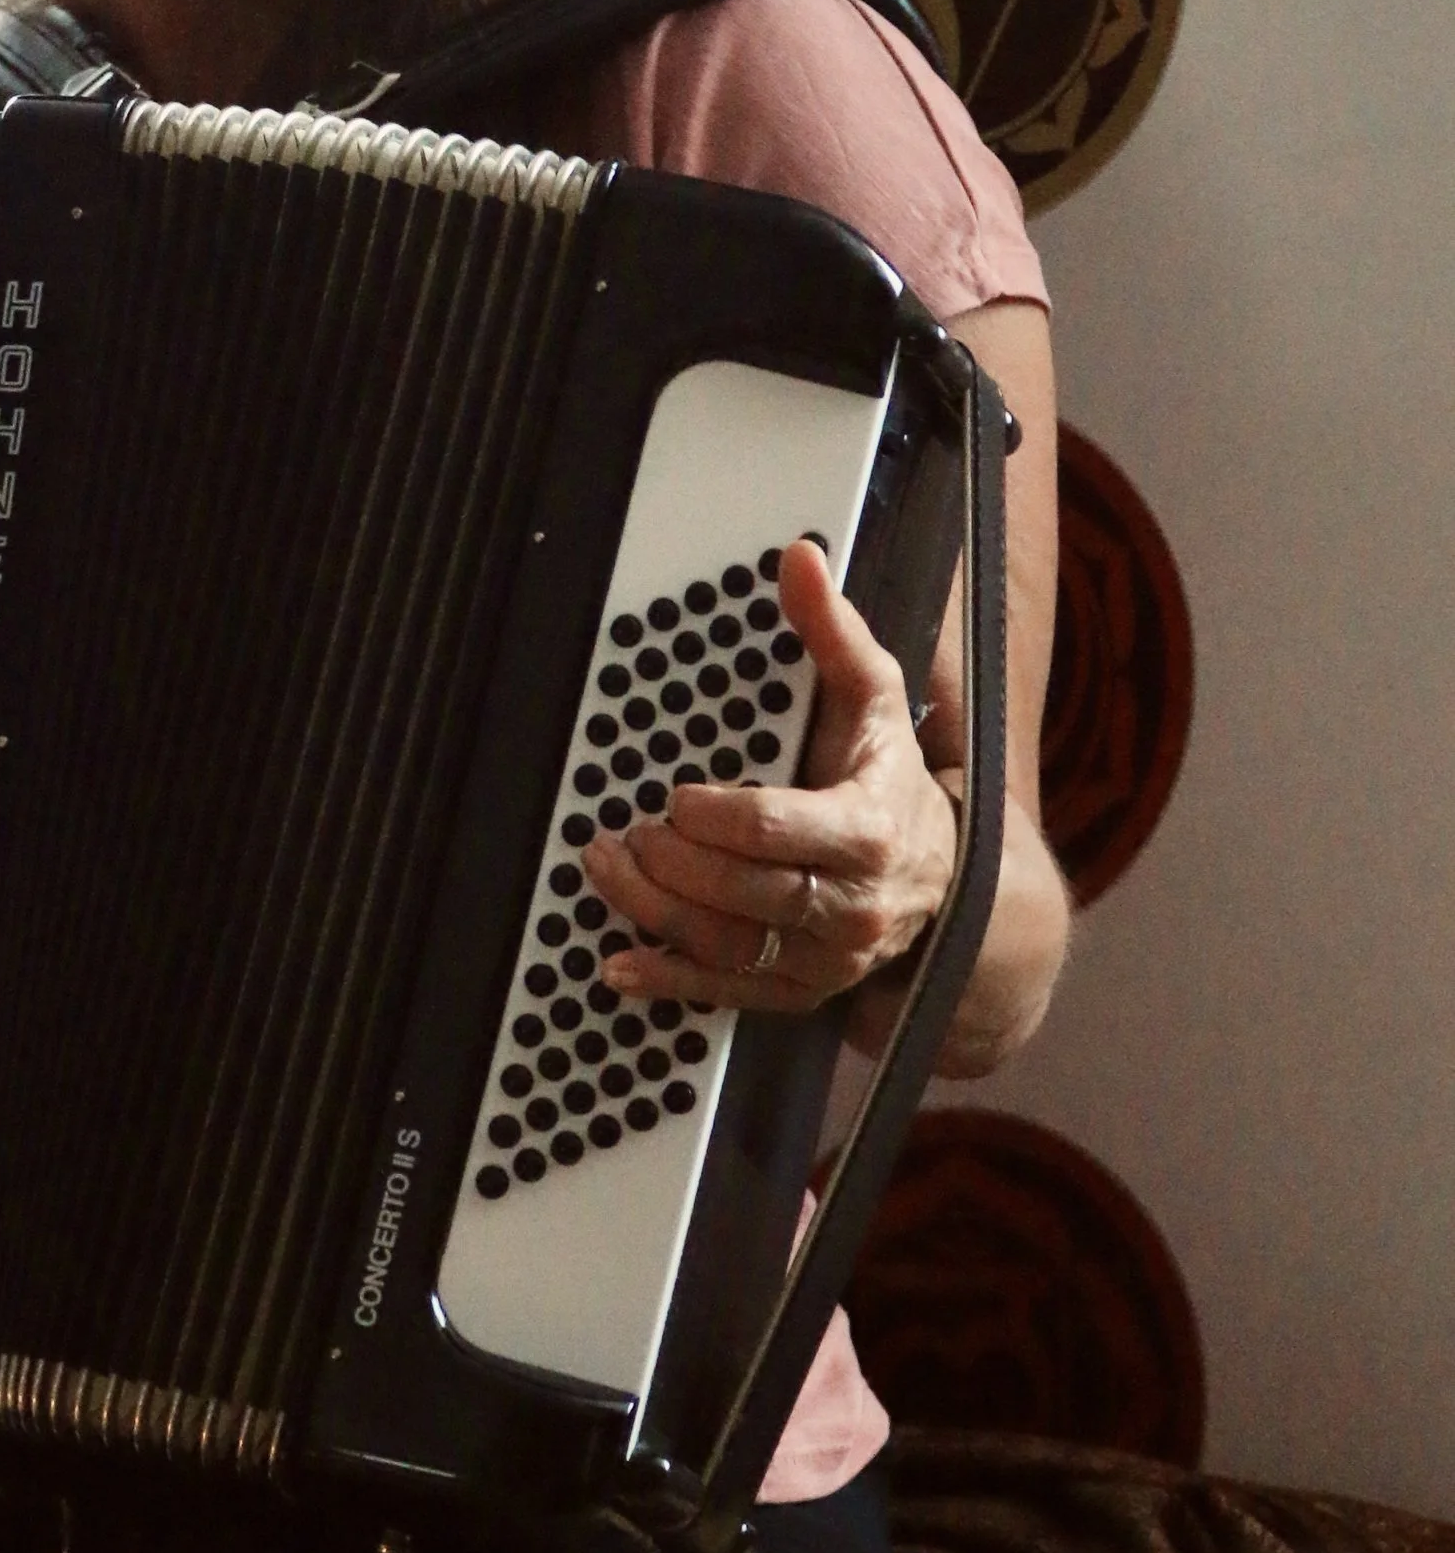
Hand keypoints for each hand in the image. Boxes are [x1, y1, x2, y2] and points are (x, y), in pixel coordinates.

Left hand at [582, 537, 958, 1012]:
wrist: (945, 878)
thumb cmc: (890, 779)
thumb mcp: (872, 697)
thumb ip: (832, 630)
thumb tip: (800, 558)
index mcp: (867, 829)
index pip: (781, 829)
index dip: (718, 816)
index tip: (677, 796)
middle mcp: (850, 904)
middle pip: (748, 895)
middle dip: (677, 865)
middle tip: (627, 833)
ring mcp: (826, 957)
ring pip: (732, 948)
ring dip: (657, 913)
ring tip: (608, 870)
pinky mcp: (802, 991)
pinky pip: (731, 994)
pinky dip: (670, 984)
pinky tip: (620, 964)